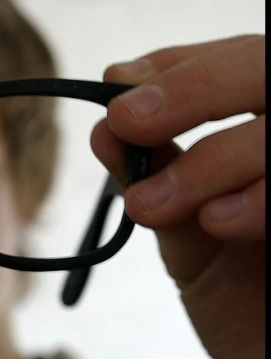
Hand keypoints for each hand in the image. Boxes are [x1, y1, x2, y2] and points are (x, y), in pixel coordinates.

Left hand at [91, 34, 264, 358]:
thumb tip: (104, 124)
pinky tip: (219, 224)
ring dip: (217, 157)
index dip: (180, 63)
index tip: (118, 80)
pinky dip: (263, 196)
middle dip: (196, 87)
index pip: (241, 60)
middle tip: (128, 117)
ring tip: (154, 206)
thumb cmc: (242, 299)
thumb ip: (153, 178)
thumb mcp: (185, 232)